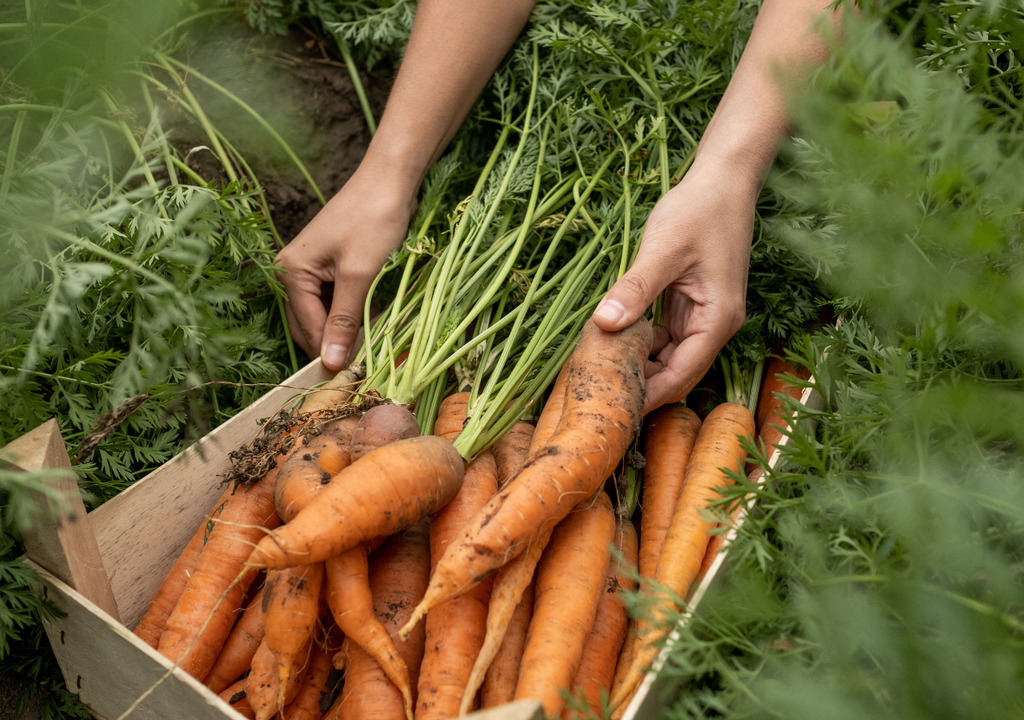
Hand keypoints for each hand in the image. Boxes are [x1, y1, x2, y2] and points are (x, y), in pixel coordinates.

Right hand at [276, 159, 417, 370]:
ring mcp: (313, 268)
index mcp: (290, 272)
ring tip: (371, 347)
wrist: (391, 178)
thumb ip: (345, 320)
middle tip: (363, 367)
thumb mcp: (359, 274)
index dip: (330, 353)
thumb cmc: (374, 219)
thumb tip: (330, 363)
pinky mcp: (333, 265)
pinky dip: (353, 313)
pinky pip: (337, 300)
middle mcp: (293, 271)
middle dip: (334, 344)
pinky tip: (373, 323)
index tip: (354, 377)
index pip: (307, 328)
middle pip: (310, 324)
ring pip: (326, 314)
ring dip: (346, 330)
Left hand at [591, 166, 757, 413]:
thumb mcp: (663, 250)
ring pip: (668, 356)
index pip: (682, 375)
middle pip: (676, 372)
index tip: (613, 406)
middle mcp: (715, 325)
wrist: (723, 180)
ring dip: (639, 363)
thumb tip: (604, 324)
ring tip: (599, 368)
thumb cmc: (699, 211)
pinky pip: (664, 336)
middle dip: (641, 384)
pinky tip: (613, 339)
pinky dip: (641, 342)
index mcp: (717, 321)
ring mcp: (703, 316)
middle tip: (598, 390)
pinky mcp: (690, 305)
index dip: (649, 394)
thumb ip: (635, 289)